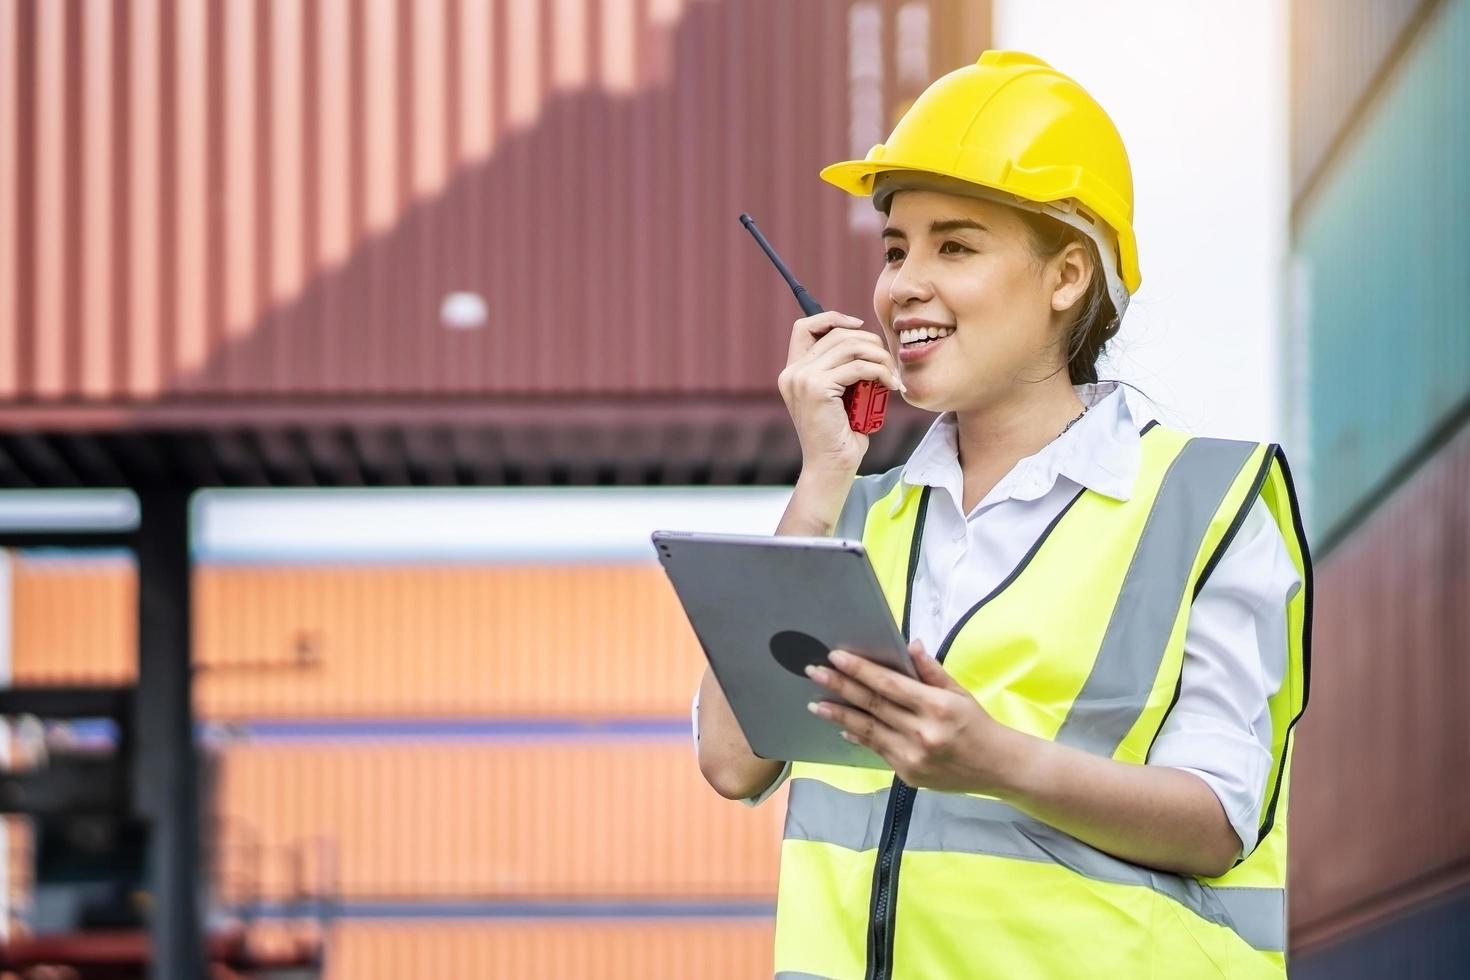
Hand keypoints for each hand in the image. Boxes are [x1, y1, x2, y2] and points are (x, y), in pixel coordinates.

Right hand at [778, 311, 904, 474]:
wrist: (831, 468)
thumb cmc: (841, 435)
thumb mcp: (839, 395)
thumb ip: (841, 369)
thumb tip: (866, 343)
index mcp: (793, 372)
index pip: (806, 326)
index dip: (833, 318)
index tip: (859, 325)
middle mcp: (793, 372)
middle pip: (837, 334)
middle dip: (870, 342)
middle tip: (889, 362)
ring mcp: (802, 379)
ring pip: (850, 346)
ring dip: (879, 357)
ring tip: (892, 375)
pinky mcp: (817, 389)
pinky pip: (859, 367)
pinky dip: (881, 372)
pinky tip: (892, 386)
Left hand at [805, 639, 1020, 794]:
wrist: (997, 767)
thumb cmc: (977, 724)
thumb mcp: (959, 693)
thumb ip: (931, 671)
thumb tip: (910, 645)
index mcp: (937, 707)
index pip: (889, 684)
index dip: (860, 669)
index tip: (836, 656)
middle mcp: (923, 733)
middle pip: (872, 705)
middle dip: (839, 686)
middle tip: (814, 672)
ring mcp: (913, 757)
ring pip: (868, 730)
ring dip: (839, 715)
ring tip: (816, 703)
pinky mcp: (908, 774)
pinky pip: (877, 750)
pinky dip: (859, 736)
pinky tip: (842, 725)